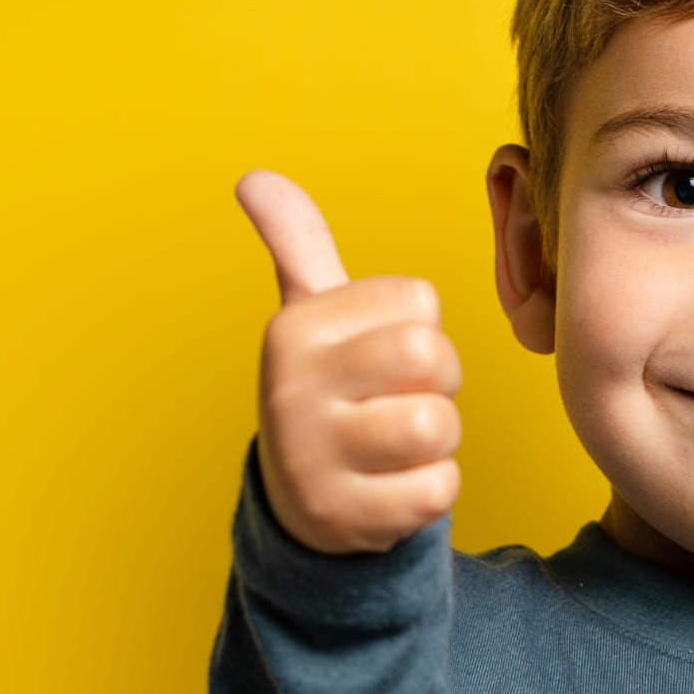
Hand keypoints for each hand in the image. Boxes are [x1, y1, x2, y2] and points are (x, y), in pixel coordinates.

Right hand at [236, 170, 462, 553]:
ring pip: (437, 425)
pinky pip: (440, 490)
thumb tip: (254, 177)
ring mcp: (315, 458)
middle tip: (401, 398)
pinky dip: (432, 489)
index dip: (420, 329)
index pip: (419, 301)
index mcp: (294, 330)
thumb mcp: (310, 319)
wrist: (301, 503)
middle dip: (438, 380)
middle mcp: (293, 389)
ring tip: (398, 444)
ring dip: (438, 439)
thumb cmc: (328, 393)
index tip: (381, 356)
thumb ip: (299, 246)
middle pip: (431, 355)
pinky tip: (394, 486)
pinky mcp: (348, 517)